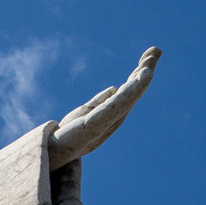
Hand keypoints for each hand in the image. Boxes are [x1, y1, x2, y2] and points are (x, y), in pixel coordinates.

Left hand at [47, 47, 160, 168]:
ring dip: (141, 78)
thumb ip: (99, 101)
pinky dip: (132, 90)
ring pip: (129, 96)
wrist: (48, 155)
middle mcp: (113, 118)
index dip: (139, 72)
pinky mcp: (93, 123)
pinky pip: (117, 104)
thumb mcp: (84, 112)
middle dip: (145, 70)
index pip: (128, 89)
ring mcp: (106, 121)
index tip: (151, 52)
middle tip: (157, 49)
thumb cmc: (65, 136)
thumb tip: (114, 88)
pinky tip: (143, 76)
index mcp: (111, 114)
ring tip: (150, 63)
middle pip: (133, 90)